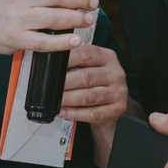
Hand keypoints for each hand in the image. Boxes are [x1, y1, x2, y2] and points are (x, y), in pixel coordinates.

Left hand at [59, 43, 127, 167]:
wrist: (113, 104)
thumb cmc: (96, 83)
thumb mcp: (90, 66)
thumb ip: (76, 62)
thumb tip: (50, 64)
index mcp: (107, 57)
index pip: (86, 54)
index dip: (67, 59)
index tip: (51, 65)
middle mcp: (116, 73)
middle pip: (87, 77)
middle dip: (65, 83)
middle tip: (49, 87)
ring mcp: (119, 91)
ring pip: (89, 96)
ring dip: (69, 99)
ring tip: (55, 101)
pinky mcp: (118, 108)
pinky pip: (94, 113)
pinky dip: (76, 114)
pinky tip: (65, 112)